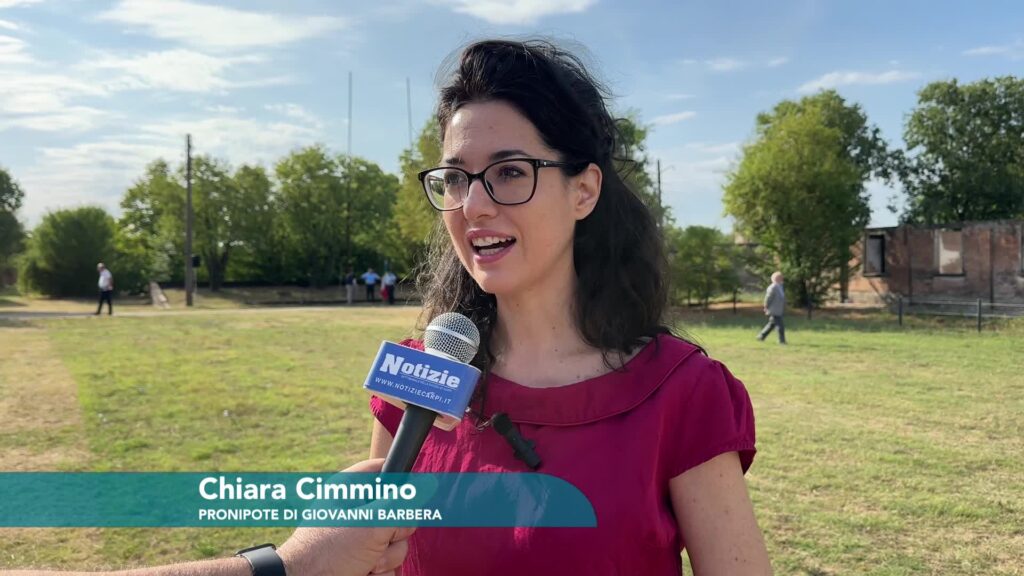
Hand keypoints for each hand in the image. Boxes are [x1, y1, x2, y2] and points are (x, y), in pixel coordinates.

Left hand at [277, 459, 414, 575]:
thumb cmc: (328, 552)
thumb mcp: (371, 524)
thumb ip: (401, 504)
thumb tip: (425, 485)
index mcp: (351, 490)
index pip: (383, 469)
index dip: (401, 477)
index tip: (412, 492)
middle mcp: (356, 511)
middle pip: (398, 512)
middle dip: (394, 533)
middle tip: (379, 541)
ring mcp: (359, 538)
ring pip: (396, 542)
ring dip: (387, 559)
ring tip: (366, 565)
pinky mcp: (362, 560)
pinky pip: (388, 564)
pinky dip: (380, 573)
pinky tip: (364, 574)